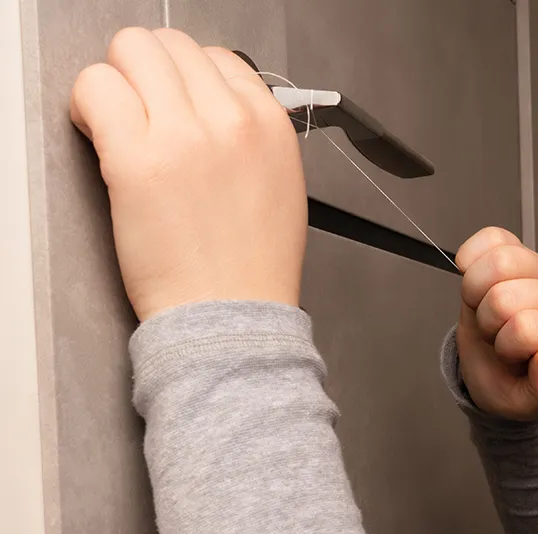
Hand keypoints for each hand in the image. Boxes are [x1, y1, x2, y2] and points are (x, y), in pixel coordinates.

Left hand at [69, 27, 306, 320]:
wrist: (231, 314)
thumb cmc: (252, 266)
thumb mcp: (281, 184)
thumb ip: (251, 134)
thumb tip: (208, 105)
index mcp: (270, 124)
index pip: (218, 58)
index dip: (188, 80)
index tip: (174, 105)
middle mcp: (230, 120)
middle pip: (170, 44)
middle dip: (147, 72)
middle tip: (139, 110)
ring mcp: (183, 135)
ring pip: (130, 50)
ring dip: (116, 80)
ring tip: (116, 121)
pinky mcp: (137, 158)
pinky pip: (96, 88)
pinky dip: (87, 102)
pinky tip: (98, 134)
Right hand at [456, 227, 537, 420]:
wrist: (499, 368)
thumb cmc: (516, 384)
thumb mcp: (529, 404)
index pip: (527, 328)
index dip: (507, 346)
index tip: (513, 358)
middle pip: (507, 295)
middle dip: (490, 322)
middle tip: (499, 336)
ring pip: (501, 260)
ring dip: (479, 292)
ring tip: (490, 313)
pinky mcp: (524, 251)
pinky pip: (491, 238)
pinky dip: (472, 261)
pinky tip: (480, 285)